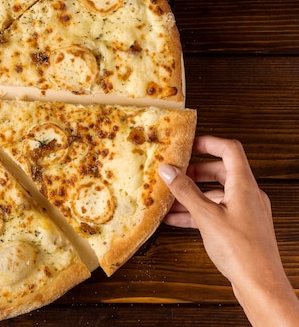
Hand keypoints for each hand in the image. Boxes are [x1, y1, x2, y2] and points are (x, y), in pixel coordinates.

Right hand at [159, 136, 298, 325]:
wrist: (260, 285)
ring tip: (169, 199)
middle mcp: (248, 195)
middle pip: (221, 171)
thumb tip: (168, 170)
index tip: (188, 145)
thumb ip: (185, 191)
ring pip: (216, 193)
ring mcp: (246, 212)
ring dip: (193, 194)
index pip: (230, 150)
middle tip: (175, 173)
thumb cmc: (241, 251)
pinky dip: (198, 211)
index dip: (208, 143)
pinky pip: (217, 211)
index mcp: (244, 185)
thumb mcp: (206, 216)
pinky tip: (177, 219)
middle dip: (195, 171)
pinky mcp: (241, 228)